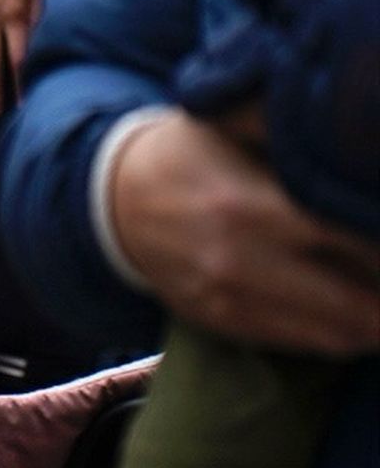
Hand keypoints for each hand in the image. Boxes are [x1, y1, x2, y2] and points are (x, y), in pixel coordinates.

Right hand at [107, 110, 379, 356]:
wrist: (114, 202)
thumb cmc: (185, 153)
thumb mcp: (228, 122)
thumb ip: (284, 125)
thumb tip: (349, 132)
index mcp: (250, 205)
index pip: (347, 238)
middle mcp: (245, 263)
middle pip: (355, 303)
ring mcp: (236, 303)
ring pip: (337, 334)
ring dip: (376, 321)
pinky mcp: (230, 328)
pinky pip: (306, 345)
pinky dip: (343, 334)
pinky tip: (361, 312)